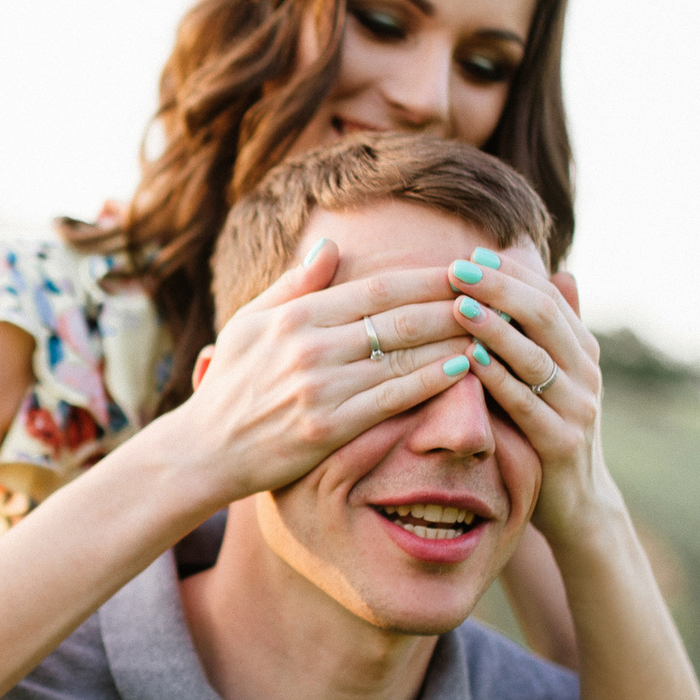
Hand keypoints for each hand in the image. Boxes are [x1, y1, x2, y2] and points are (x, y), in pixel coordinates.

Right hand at [160, 238, 473, 505]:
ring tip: (492, 327)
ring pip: (402, 356)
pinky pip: (391, 399)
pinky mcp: (327, 428)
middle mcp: (309, 347)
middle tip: (496, 294)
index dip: (426, 277)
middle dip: (452, 303)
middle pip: (398, 317)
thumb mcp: (248, 325)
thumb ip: (293, 286)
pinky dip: (430, 381)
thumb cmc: (228, 385)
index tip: (465, 269)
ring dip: (452, 338)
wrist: (203, 452)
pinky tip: (462, 368)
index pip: (376, 288)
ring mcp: (319, 388)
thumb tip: (331, 247)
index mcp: (294, 316)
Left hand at [445, 248, 619, 543]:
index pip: (547, 295)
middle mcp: (585, 372)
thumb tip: (545, 263)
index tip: (473, 252)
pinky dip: (498, 378)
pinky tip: (469, 360)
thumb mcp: (550, 374)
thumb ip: (546, 326)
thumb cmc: (548, 427)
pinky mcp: (561, 443)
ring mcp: (578, 408)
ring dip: (496, 328)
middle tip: (457, 268)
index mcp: (580, 348)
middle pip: (543, 317)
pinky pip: (526, 404)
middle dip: (500, 288)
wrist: (576, 502)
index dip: (512, 271)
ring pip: (535, 357)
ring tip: (459, 304)